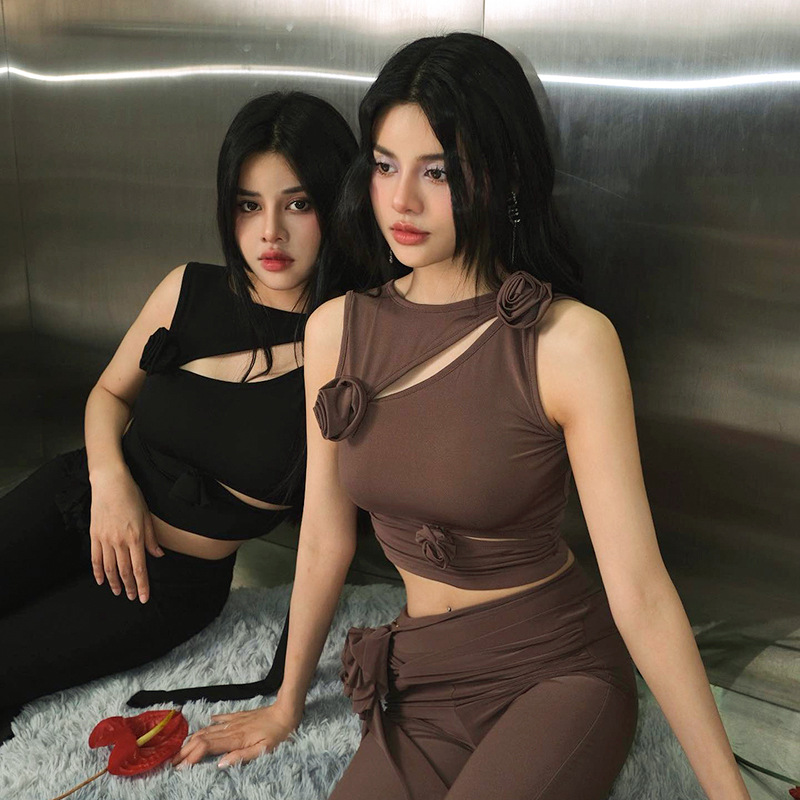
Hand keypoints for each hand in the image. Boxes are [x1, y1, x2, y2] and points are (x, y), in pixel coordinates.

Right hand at [89, 468, 162, 601]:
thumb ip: (151, 538)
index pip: (139, 568)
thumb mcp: (147, 516)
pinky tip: (101, 580)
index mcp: (135, 537)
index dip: (142, 584)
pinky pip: (95, 558)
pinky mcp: (94, 535)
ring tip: (119, 592)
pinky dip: (98, 571)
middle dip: (130, 587)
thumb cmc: (132, 496)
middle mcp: (119, 541)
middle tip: (133, 597)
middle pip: (124, 571)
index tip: (144, 597)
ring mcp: (105, 539)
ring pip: (109, 568)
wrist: (110, 483)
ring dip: (114, 582)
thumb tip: (158, 556)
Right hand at [173, 704, 299, 767]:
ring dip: (194, 738)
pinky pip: (222, 718)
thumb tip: (220, 764)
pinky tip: (208, 722)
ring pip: (209, 729)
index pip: (207, 747)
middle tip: (172, 761)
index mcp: (235, 739)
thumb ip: (241, 757)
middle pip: (202, 739)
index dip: (192, 756)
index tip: (180, 767)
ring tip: (182, 747)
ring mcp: (234, 720)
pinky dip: (211, 722)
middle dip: (186, 750)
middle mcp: (231, 728)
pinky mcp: (240, 715)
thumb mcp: (263, 750)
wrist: (286, 711)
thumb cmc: (278, 734)